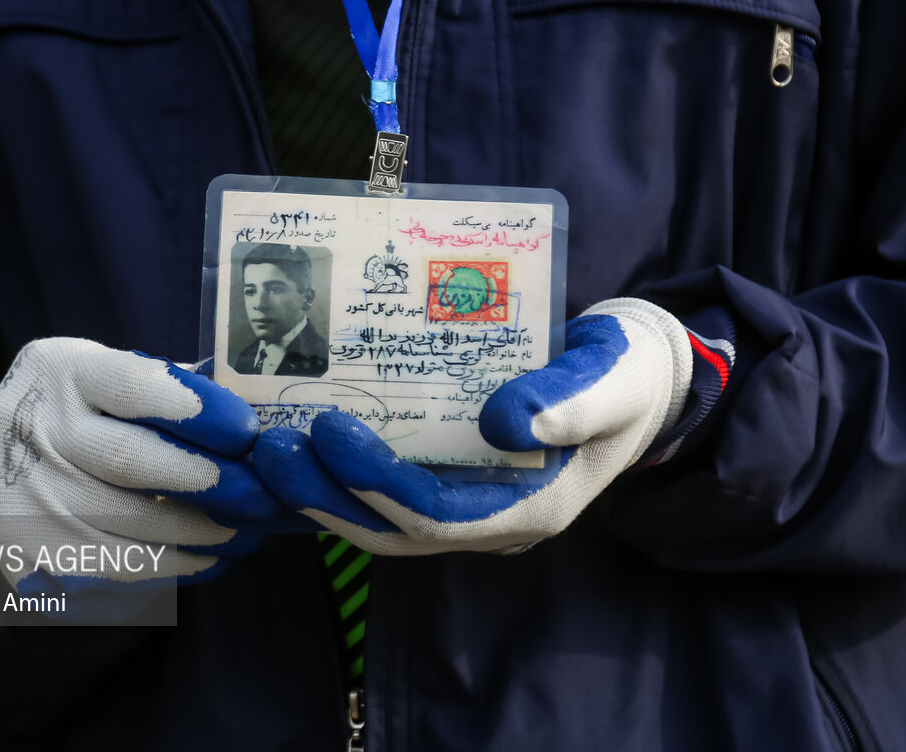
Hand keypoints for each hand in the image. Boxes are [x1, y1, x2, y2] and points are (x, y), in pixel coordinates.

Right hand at [0, 337, 284, 601]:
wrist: (7, 457)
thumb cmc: (94, 412)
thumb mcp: (122, 378)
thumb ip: (182, 390)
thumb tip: (265, 417)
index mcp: (65, 370)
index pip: (134, 387)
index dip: (198, 411)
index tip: (248, 433)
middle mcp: (33, 428)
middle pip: (129, 461)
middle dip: (209, 481)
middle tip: (264, 497)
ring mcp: (23, 494)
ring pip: (129, 527)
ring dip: (201, 534)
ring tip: (248, 532)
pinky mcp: (29, 552)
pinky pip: (118, 570)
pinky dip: (176, 567)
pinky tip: (212, 557)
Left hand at [252, 298, 691, 553]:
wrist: (636, 375)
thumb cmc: (628, 375)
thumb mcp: (612, 380)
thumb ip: (566, 402)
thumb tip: (502, 424)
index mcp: (529, 509)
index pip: (434, 517)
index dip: (374, 480)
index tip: (327, 428)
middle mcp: (491, 519)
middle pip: (391, 529)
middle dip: (326, 495)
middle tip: (270, 448)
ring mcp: (470, 501)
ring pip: (380, 517)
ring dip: (322, 489)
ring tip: (270, 446)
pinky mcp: (453, 476)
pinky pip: (388, 487)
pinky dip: (343, 470)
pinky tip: (302, 435)